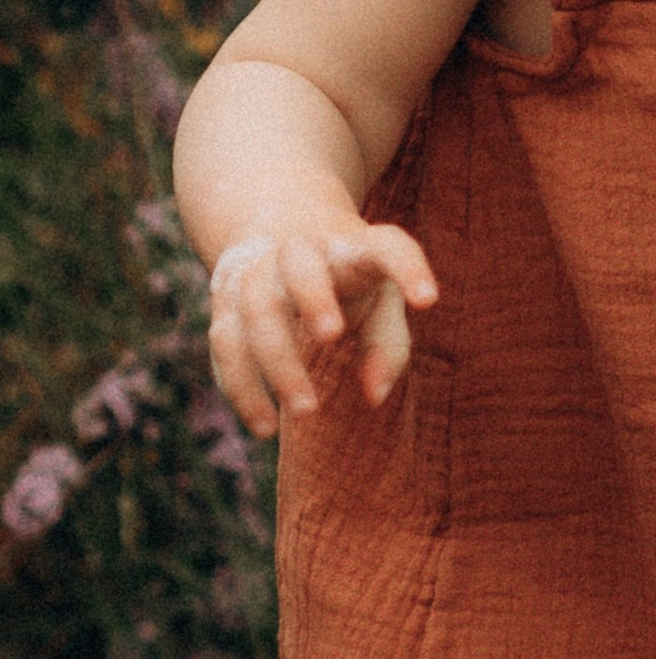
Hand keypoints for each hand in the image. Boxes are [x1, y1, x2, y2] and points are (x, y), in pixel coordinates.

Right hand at [207, 219, 437, 435]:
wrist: (278, 234)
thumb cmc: (349, 282)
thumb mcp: (380, 303)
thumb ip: (386, 347)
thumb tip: (373, 396)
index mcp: (352, 249)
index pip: (385, 246)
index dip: (407, 268)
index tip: (428, 301)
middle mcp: (299, 250)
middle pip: (298, 266)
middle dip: (313, 298)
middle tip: (332, 338)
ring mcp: (255, 270)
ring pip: (253, 306)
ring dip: (276, 361)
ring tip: (305, 412)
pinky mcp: (223, 298)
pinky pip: (224, 341)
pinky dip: (241, 385)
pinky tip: (263, 425)